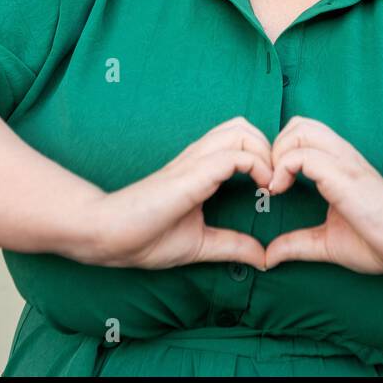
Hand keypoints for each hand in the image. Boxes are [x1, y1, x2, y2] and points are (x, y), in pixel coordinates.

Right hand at [81, 116, 272, 269]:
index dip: (264, 156)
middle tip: (274, 181)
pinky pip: (233, 155)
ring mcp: (194, 162)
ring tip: (269, 184)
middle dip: (269, 148)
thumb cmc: (145, 237)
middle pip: (244, 125)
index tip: (273, 189)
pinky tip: (262, 190)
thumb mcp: (200, 243)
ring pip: (241, 131)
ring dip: (265, 153)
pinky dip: (257, 166)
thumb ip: (231, 245)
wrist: (108, 236)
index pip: (239, 139)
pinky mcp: (191, 174)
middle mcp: (199, 158)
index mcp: (201, 169)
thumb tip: (262, 257)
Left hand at [264, 116, 382, 274]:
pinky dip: (282, 168)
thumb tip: (270, 256)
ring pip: (299, 129)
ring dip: (278, 154)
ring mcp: (342, 162)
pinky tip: (280, 190)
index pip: (303, 134)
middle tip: (274, 180)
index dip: (280, 153)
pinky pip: (302, 155)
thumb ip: (297, 244)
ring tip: (277, 184)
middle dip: (276, 147)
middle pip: (298, 123)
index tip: (274, 187)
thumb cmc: (378, 242)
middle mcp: (340, 156)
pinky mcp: (341, 174)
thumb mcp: (326, 242)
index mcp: (338, 166)